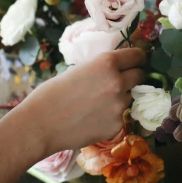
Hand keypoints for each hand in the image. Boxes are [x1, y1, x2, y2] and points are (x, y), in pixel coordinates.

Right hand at [14, 48, 146, 156]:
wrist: (41, 124)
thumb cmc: (52, 93)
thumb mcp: (79, 70)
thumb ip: (101, 69)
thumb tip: (116, 69)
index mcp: (107, 63)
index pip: (137, 56)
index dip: (138, 58)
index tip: (136, 61)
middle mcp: (118, 83)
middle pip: (140, 76)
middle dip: (133, 77)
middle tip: (120, 81)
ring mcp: (119, 106)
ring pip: (129, 98)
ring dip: (120, 98)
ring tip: (97, 104)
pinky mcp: (117, 126)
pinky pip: (120, 116)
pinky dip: (111, 116)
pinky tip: (93, 119)